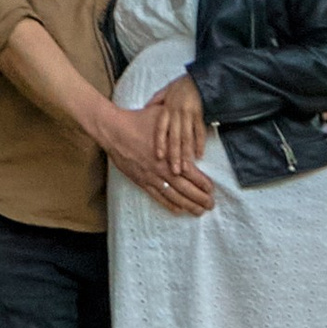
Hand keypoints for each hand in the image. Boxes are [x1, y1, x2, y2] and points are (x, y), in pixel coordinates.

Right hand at [93, 96, 215, 213]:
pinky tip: (179, 210)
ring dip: (188, 205)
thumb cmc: (138, 121)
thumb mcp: (162, 116)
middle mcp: (162, 169)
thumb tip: (189, 118)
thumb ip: (177, 122)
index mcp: (170, 154)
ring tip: (199, 211)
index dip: (203, 183)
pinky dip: (169, 205)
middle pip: (186, 189)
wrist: (114, 130)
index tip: (212, 189)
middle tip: (210, 205)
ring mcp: (151, 177)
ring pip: (174, 196)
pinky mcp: (141, 181)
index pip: (192, 173)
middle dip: (200, 198)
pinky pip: (158, 197)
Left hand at [151, 71, 213, 191]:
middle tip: (174, 171)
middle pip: (174, 138)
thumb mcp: (166, 90)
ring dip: (186, 154)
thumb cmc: (182, 85)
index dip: (160, 143)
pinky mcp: (201, 114)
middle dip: (174, 155)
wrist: (200, 78)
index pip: (161, 129)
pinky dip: (200, 144)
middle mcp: (177, 113)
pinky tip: (199, 155)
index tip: (159, 157)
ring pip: (187, 137)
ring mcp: (189, 115)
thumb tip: (146, 108)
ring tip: (186, 169)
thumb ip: (156, 100)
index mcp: (167, 109)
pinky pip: (200, 131)